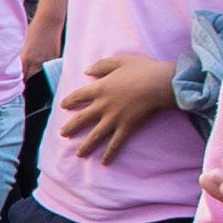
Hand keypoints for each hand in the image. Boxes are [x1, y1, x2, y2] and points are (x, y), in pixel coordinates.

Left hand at [54, 52, 180, 160]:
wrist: (159, 84)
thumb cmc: (142, 69)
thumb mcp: (120, 61)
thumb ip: (102, 65)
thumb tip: (87, 70)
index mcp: (99, 88)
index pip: (78, 96)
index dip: (69, 101)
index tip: (63, 106)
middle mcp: (102, 106)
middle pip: (81, 119)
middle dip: (70, 128)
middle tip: (63, 134)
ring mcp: (114, 119)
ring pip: (95, 135)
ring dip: (85, 146)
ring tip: (79, 154)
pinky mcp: (127, 128)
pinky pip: (115, 143)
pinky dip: (109, 153)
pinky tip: (104, 162)